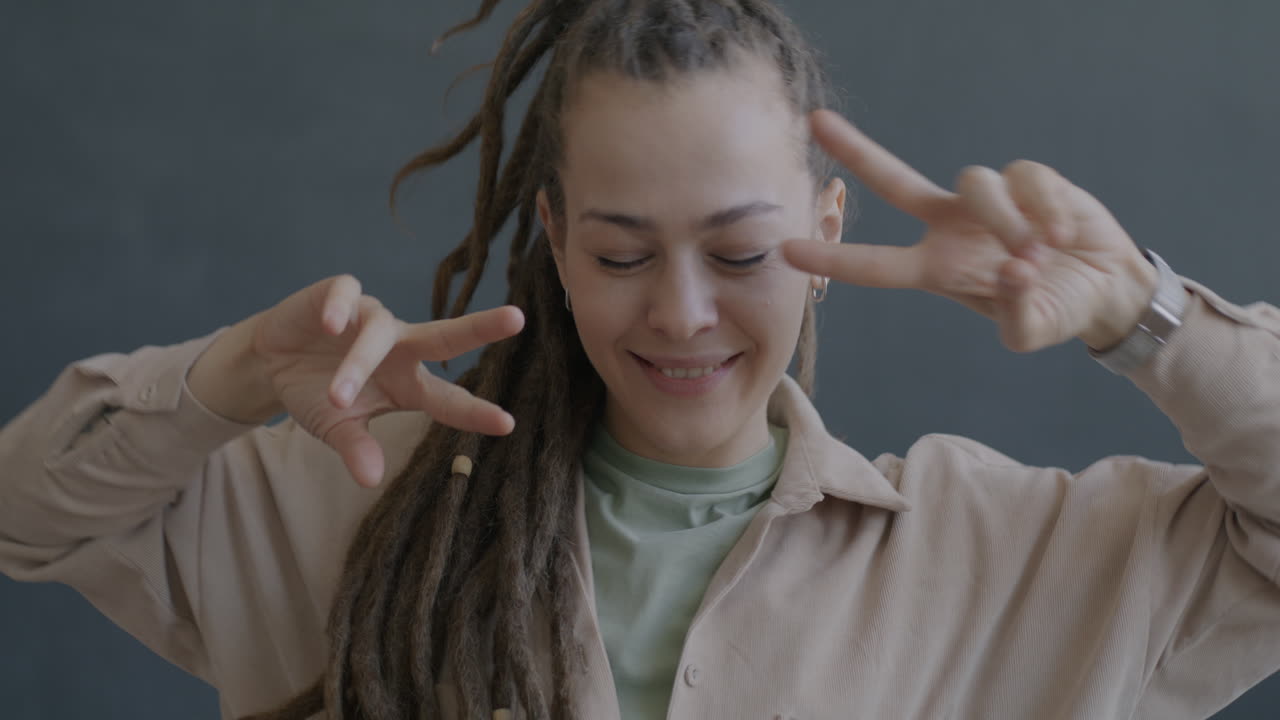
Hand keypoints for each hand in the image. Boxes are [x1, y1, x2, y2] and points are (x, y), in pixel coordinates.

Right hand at [247, 275, 522, 486]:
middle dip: (480, 329)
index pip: (447, 399)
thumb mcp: (335, 427)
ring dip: (359, 363)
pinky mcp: (339, 295)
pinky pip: (347, 294)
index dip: (475, 412)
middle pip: (445, 337)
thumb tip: (371, 481)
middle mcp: (399, 346)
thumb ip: (355, 447)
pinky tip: (331, 326)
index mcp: (407, 383)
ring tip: (338, 395)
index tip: (507, 424)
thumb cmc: (317, 393)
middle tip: (518, 318)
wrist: (273, 359)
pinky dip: (340, 309)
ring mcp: (370, 318)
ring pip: (378, 332)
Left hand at [784, 110, 1158, 352]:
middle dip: (856, 150)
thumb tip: (1013, 273)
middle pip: (894, 180)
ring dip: (1009, 221)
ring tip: (1040, 253)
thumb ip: (1020, 318)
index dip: (834, 259)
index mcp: (937, 269)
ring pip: (976, 184)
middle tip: (816, 122)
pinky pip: (1024, 178)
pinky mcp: (1027, 179)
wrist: (1103, 287)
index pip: (876, 264)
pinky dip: (1046, 208)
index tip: (786, 250)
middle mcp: (950, 227)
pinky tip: (1064, 232)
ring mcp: (986, 200)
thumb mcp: (1033, 330)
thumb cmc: (1054, 309)